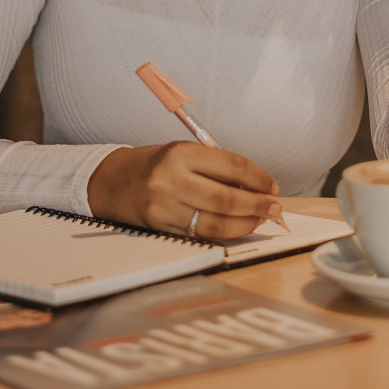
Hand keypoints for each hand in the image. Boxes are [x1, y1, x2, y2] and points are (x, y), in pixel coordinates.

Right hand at [87, 142, 282, 240]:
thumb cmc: (157, 164)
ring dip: (245, 223)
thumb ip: (217, 168)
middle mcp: (171, 180)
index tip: (272, 186)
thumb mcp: (185, 153)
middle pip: (226, 198)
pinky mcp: (162, 228)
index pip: (231, 166)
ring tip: (261, 219)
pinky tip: (239, 227)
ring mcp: (165, 207)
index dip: (258, 178)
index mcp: (181, 153)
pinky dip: (226, 233)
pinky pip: (202, 234)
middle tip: (274, 207)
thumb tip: (256, 188)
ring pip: (216, 223)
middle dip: (257, 205)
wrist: (114, 182)